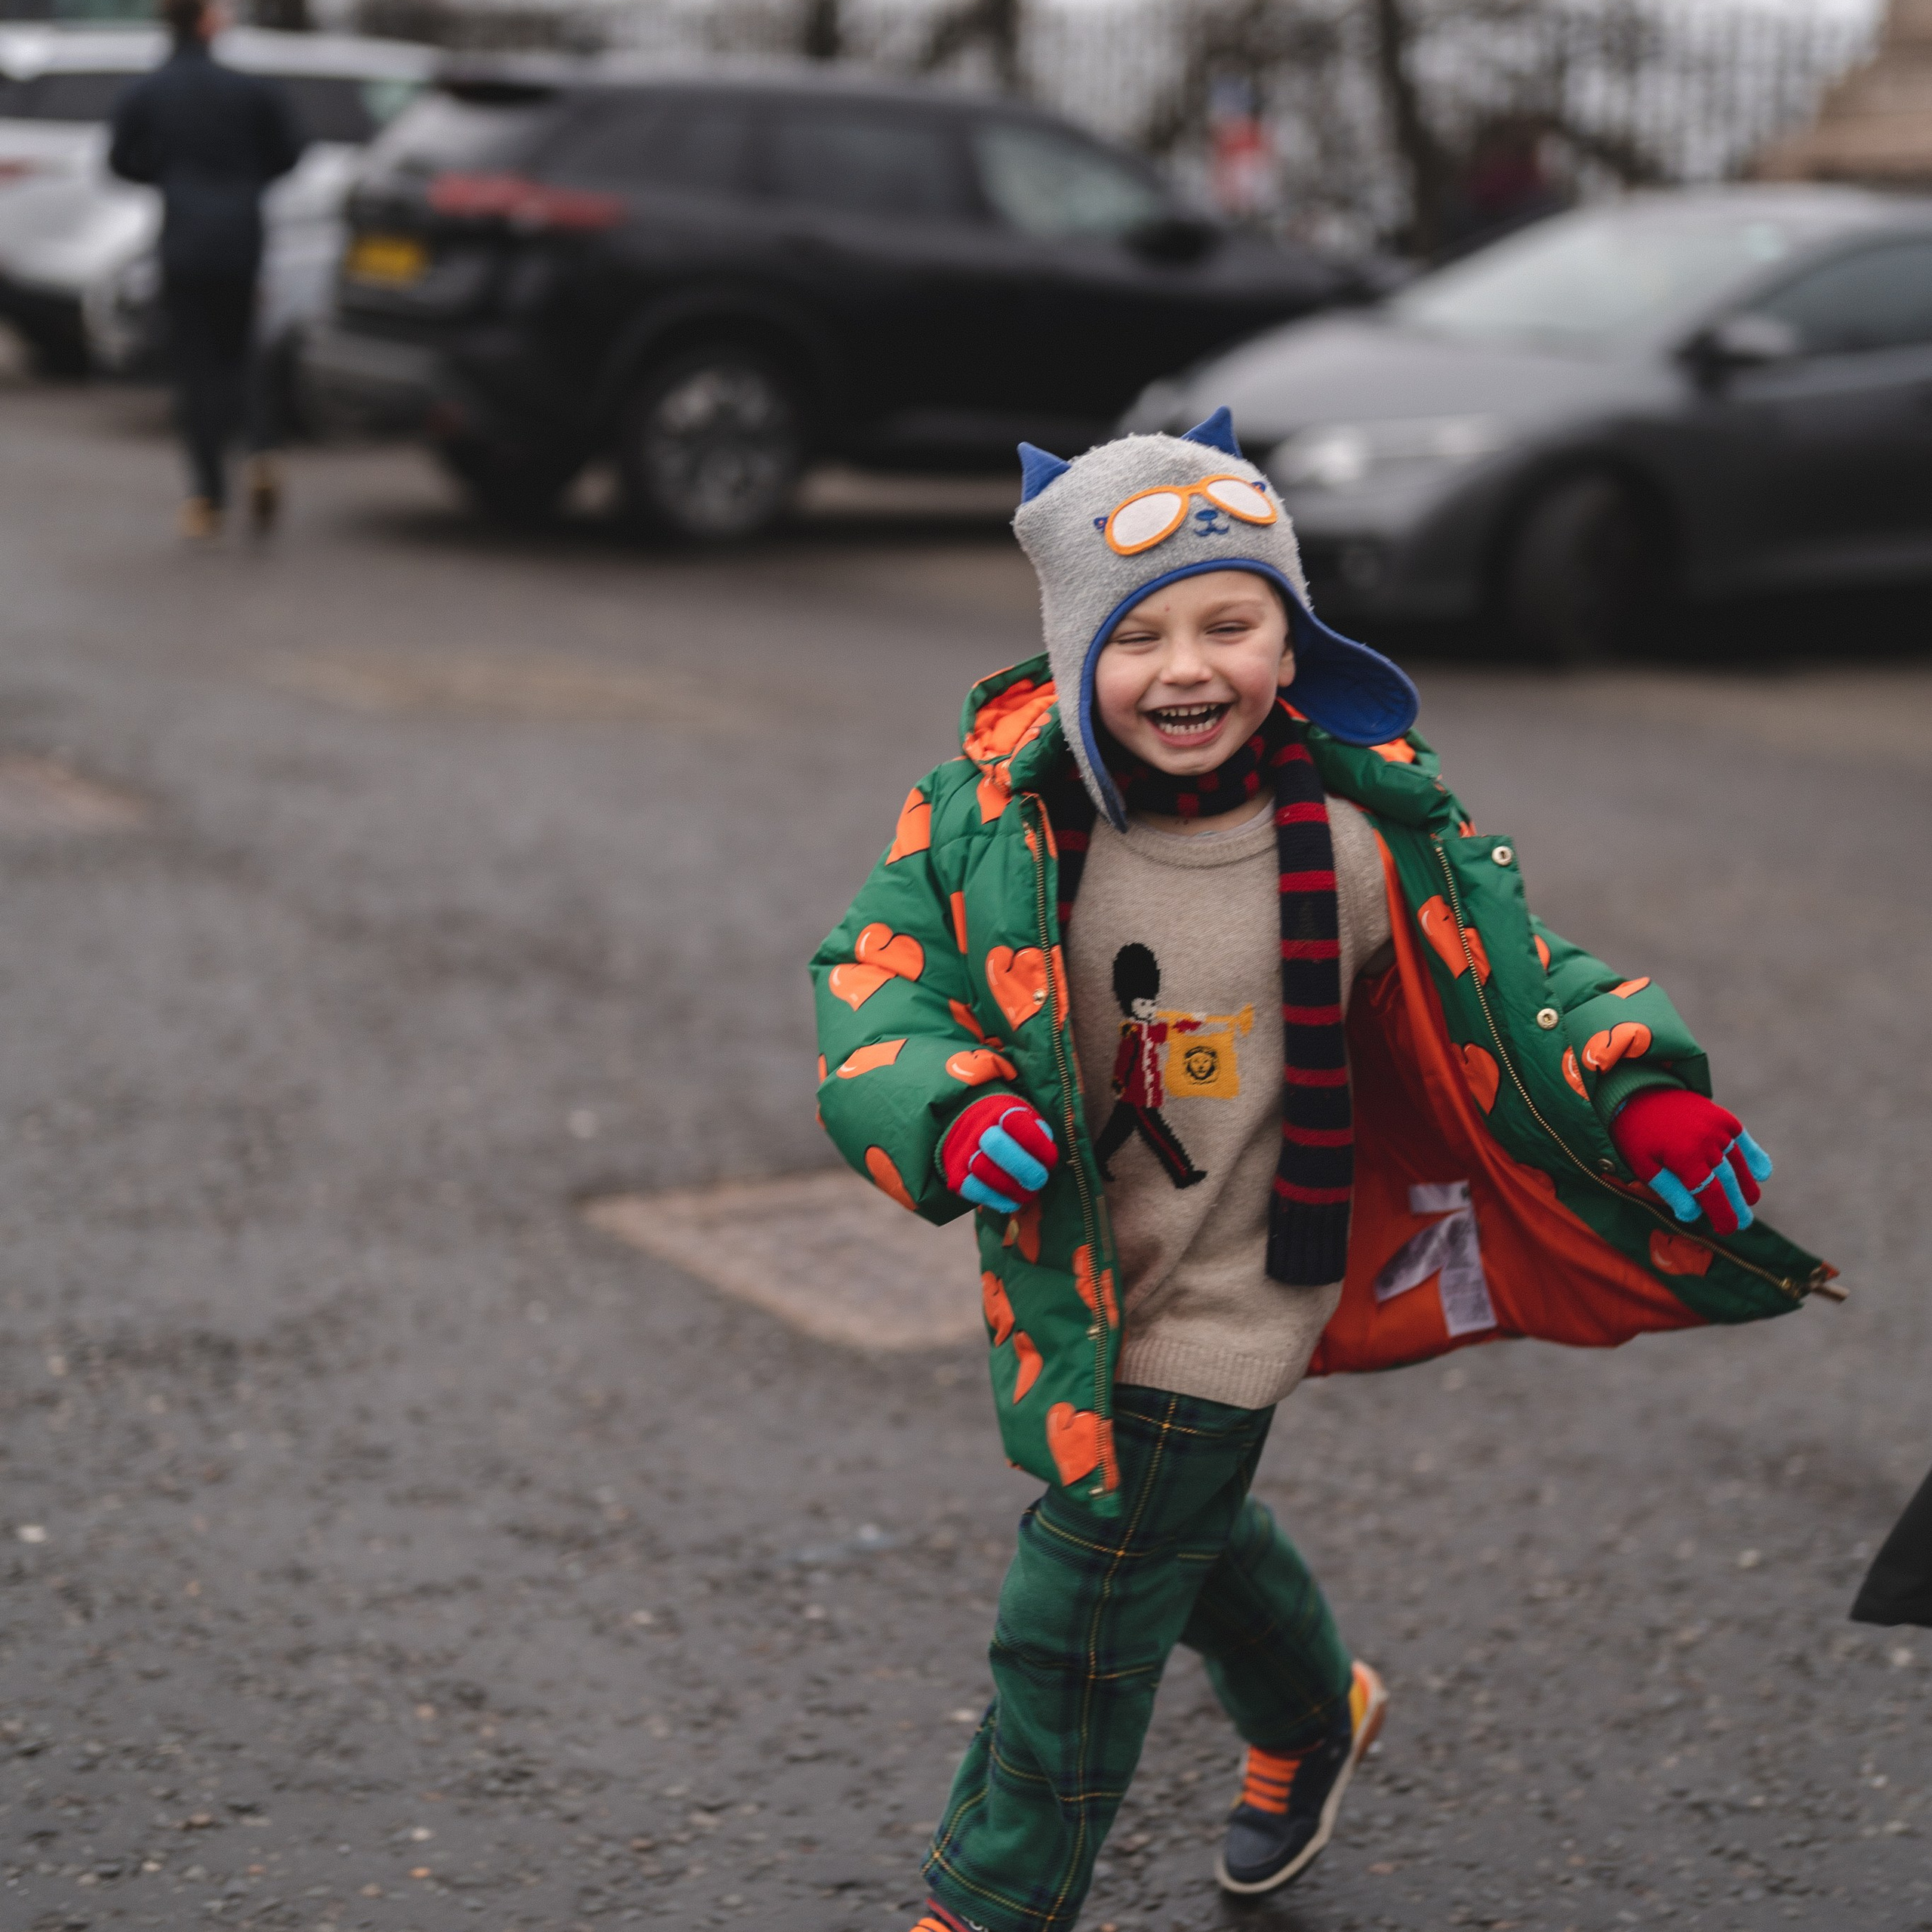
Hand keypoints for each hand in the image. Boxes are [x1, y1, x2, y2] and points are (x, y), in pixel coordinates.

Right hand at [942, 1095, 1057, 1214]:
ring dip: (1011, 1188)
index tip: (1049, 1161)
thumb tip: (1046, 1160)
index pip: (1017, 1123)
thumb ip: (1040, 1136)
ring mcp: (964, 1151)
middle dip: (1024, 1168)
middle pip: (996, 1145)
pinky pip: (972, 1190)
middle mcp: (979, 1128)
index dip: (1038, 1145)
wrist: (972, 1130)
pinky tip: (1010, 1200)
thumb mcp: (1028, 1122)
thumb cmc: (1010, 1131)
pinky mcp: (956, 1174)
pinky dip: (996, 1200)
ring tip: (1026, 1194)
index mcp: (1001, 1112)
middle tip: (1038, 1181)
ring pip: (984, 1170)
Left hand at [1610, 1087, 1771, 1234]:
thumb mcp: (1642, 1165)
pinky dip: (1754, 1156)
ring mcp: (1717, 1127)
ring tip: (1750, 1202)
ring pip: (1738, 1163)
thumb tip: (1692, 1215)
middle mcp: (1706, 1142)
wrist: (1637, 1092)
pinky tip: (1763, 1173)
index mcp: (1684, 1158)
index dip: (1722, 1214)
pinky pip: (1742, 1140)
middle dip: (1737, 1205)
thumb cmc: (1635, 1134)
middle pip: (1728, 1181)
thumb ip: (1669, 1190)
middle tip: (1744, 1223)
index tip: (1728, 1229)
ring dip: (1746, 1184)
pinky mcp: (1721, 1116)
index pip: (1711, 1194)